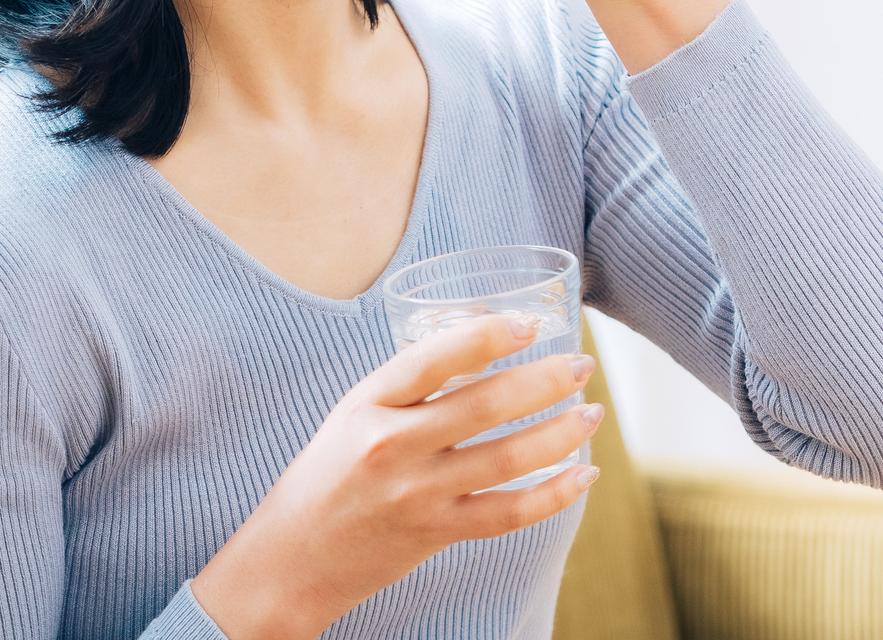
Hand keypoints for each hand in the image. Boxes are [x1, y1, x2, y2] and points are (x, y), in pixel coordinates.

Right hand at [190, 313, 602, 638]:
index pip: (433, 358)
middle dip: (545, 381)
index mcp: (369, 403)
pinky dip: (553, 495)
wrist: (290, 559)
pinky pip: (508, 513)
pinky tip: (583, 475)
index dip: (487, 336)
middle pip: (484, 405)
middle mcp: (392, 446)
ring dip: (561, 432)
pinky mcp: (435, 534)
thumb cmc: (330, 473)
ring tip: (591, 412)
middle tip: (582, 365)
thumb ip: (412, 385)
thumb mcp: (356, 413)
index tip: (531, 323)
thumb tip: (487, 344)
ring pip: (507, 458)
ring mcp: (416, 494)